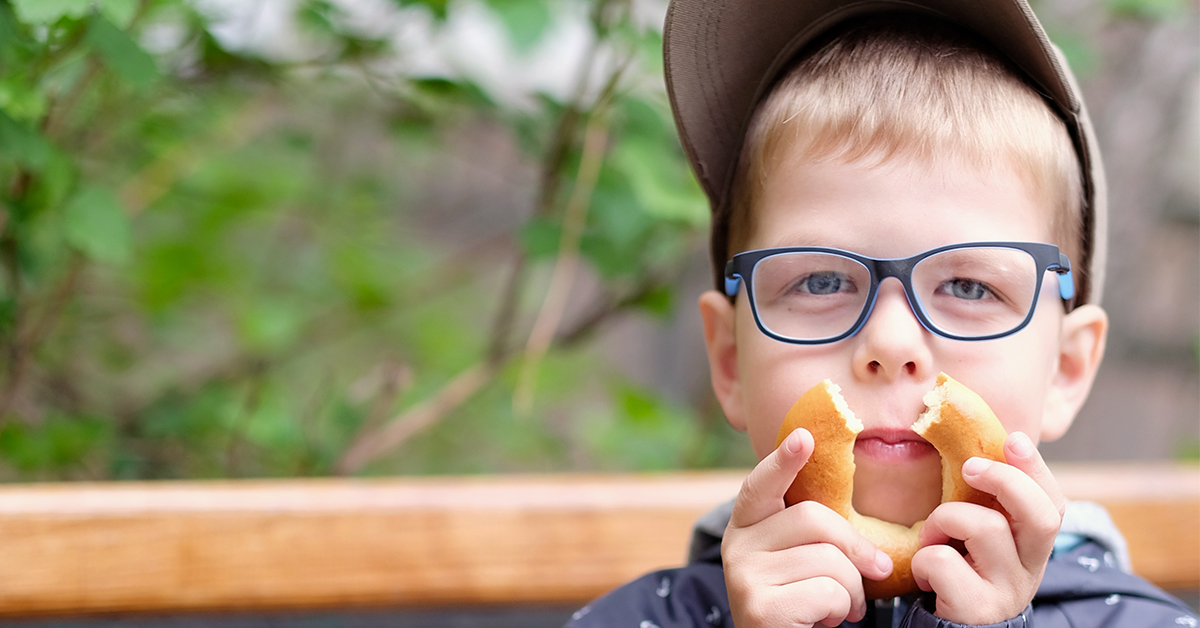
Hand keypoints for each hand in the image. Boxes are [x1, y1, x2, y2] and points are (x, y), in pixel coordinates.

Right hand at [723, 428, 893, 627]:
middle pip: (813, 519)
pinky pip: (828, 592)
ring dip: (852, 590)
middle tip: (873, 574)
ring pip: (829, 560)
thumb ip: (815, 539)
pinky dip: (841, 610)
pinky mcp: (761, 607)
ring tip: (842, 608)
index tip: (804, 437)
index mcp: (745, 527)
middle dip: (855, 547)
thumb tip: (875, 557)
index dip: (782, 461)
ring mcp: (744, 576)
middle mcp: (735, 546)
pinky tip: (826, 621)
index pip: (760, 486)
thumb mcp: (799, 563)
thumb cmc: (798, 605)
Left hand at [912, 431, 1064, 623]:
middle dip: (1004, 480)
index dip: (1036, 469)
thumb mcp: (981, 539)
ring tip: (931, 539)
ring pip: (984, 526)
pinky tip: (925, 574)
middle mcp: (1030, 569)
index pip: (1052, 503)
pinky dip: (924, 558)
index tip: (1011, 439)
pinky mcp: (976, 606)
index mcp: (1032, 546)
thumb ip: (989, 503)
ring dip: (944, 519)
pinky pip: (942, 561)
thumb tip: (986, 442)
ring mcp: (1006, 590)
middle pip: (1040, 516)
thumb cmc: (961, 573)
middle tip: (968, 467)